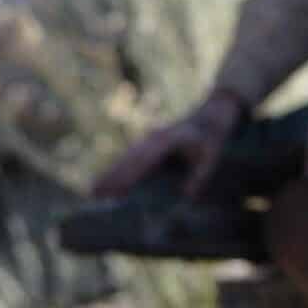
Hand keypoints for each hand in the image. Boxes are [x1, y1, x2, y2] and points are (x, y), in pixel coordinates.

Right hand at [93, 89, 246, 198]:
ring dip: (111, 172)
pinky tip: (111, 179)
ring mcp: (151, 138)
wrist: (215, 111)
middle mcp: (153, 139)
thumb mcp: (212, 155)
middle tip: (92, 196)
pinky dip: (120, 167)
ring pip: (126, 157)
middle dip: (109, 178)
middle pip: (126, 160)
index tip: (110, 191)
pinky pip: (132, 155)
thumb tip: (187, 197)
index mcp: (164, 142)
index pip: (139, 163)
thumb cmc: (214, 134)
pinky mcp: (152, 140)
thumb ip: (199, 175)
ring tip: (94, 191)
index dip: (123, 178)